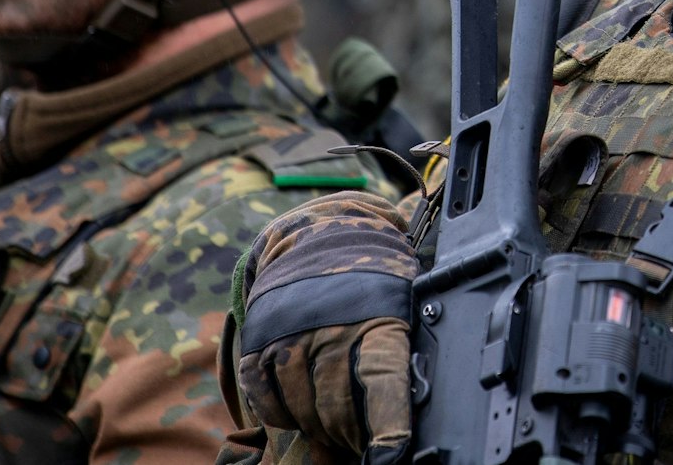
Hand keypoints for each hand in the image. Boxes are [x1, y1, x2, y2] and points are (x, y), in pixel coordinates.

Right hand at [231, 191, 419, 464]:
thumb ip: (402, 351)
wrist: (320, 231)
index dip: (388, 427)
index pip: (384, 382)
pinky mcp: (259, 339)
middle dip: (352, 434)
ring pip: (302, 407)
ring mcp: (292, 333)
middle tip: (361, 441)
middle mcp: (334, 326)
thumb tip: (413, 407)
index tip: (390, 454)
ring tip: (334, 429)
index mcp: (380, 317)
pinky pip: (266, 398)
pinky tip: (300, 410)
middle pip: (338, 406)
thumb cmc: (375, 278)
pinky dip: (282, 414)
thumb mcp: (404, 301)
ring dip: (318, 427)